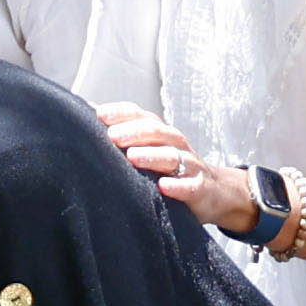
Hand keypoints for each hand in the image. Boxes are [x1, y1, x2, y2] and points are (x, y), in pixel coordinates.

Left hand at [93, 106, 255, 239]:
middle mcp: (176, 145)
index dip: (122, 113)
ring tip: (133, 157)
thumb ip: (126, 139)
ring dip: (152, 155)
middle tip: (113, 136)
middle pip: (157, 132)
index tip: (100, 114)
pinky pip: (190, 186)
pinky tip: (163, 187)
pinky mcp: (200, 188)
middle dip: (134, 132)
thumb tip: (91, 122)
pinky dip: (178, 186)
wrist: (214, 192)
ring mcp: (190, 166)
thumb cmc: (172, 169)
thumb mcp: (152, 151)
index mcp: (161, 134)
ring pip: (172, 156)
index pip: (142, 116)